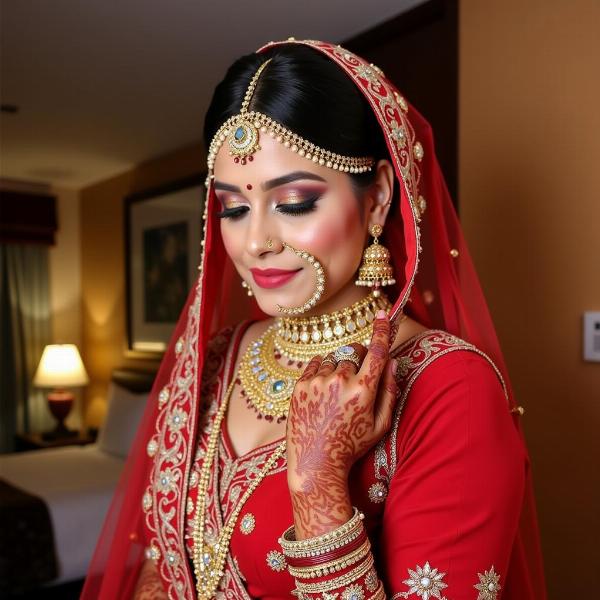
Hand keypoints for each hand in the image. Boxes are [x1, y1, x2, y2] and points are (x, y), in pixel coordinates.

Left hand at [286, 309, 397, 536]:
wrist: (315, 463)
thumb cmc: (352, 446)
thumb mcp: (380, 424)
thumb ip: (389, 391)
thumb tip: (392, 361)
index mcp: (363, 390)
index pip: (376, 350)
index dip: (382, 330)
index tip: (384, 314)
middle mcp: (339, 381)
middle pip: (354, 351)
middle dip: (359, 357)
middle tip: (358, 378)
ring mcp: (317, 381)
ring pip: (334, 357)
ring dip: (339, 366)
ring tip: (337, 393)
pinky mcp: (300, 384)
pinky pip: (316, 363)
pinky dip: (323, 369)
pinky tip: (324, 389)